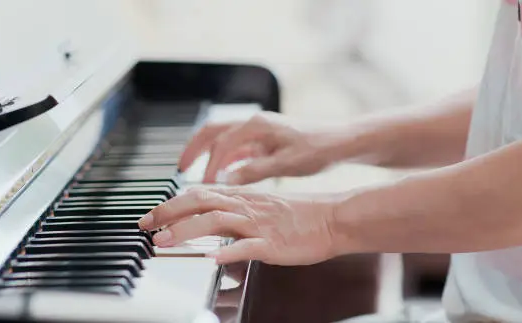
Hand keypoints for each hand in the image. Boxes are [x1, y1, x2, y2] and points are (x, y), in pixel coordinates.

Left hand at [138, 187, 339, 264]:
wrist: (333, 217)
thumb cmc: (300, 215)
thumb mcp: (263, 205)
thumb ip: (236, 208)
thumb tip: (211, 214)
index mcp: (243, 197)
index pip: (199, 194)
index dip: (171, 203)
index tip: (151, 215)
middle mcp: (246, 207)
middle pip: (200, 201)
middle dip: (168, 212)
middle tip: (145, 224)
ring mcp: (259, 224)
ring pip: (217, 220)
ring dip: (187, 230)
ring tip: (165, 241)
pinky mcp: (273, 243)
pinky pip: (248, 246)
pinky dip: (227, 251)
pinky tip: (211, 258)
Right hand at [178, 112, 354, 184]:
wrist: (342, 140)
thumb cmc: (319, 148)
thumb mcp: (287, 163)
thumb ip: (255, 170)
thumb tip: (226, 179)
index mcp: (257, 125)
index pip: (222, 145)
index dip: (209, 166)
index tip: (203, 187)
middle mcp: (254, 123)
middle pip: (212, 131)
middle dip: (194, 148)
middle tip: (180, 167)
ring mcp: (258, 130)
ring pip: (221, 137)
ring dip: (205, 151)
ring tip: (191, 169)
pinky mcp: (264, 139)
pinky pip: (235, 145)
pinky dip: (222, 157)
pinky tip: (219, 173)